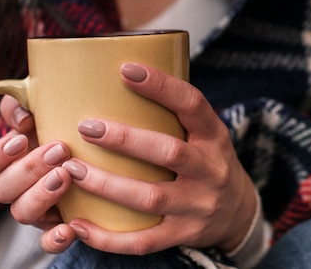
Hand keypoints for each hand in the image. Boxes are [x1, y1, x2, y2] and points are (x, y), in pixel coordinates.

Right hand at [0, 96, 75, 252]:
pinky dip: (56, 239)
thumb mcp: (39, 116)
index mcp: (0, 164)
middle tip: (59, 150)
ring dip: (42, 195)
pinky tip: (69, 228)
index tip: (20, 140)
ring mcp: (31, 209)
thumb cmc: (56, 130)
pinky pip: (47, 241)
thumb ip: (22, 109)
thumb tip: (22, 115)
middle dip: (29, 169)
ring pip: (22, 213)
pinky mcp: (53, 226)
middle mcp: (11, 189)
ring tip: (66, 175)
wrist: (87, 153)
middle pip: (2, 189)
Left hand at [41, 63, 256, 254]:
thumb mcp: (205, 133)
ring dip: (107, 185)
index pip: (193, 105)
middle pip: (169, 153)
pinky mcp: (184, 234)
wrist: (238, 211)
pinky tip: (78, 224)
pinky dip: (108, 237)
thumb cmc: (208, 161)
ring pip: (150, 197)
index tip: (127, 69)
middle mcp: (210, 170)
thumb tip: (119, 77)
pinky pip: (144, 241)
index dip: (162, 86)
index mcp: (214, 137)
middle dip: (125, 140)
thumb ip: (174, 114)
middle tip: (86, 127)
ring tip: (72, 170)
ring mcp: (198, 205)